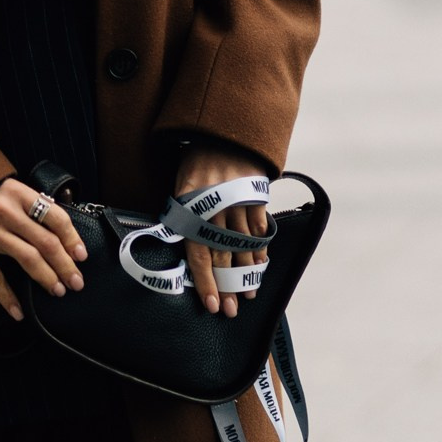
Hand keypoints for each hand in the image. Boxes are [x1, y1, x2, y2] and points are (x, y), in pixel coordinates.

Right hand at [0, 178, 87, 321]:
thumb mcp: (6, 188)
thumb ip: (30, 203)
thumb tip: (59, 226)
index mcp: (17, 194)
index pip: (55, 217)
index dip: (72, 238)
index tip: (82, 255)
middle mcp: (5, 212)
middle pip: (46, 242)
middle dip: (65, 265)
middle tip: (76, 281)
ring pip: (27, 259)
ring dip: (47, 277)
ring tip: (58, 290)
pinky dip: (7, 298)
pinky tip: (19, 311)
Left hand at [174, 145, 269, 319]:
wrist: (223, 131)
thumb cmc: (196, 162)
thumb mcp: (181, 186)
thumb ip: (185, 216)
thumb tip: (188, 252)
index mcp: (191, 205)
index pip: (197, 251)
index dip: (205, 281)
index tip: (211, 304)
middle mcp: (215, 206)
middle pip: (221, 255)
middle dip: (227, 285)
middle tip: (230, 311)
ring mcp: (238, 201)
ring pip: (243, 246)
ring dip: (246, 273)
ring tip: (247, 294)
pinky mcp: (256, 196)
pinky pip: (259, 229)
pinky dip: (259, 249)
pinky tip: (259, 265)